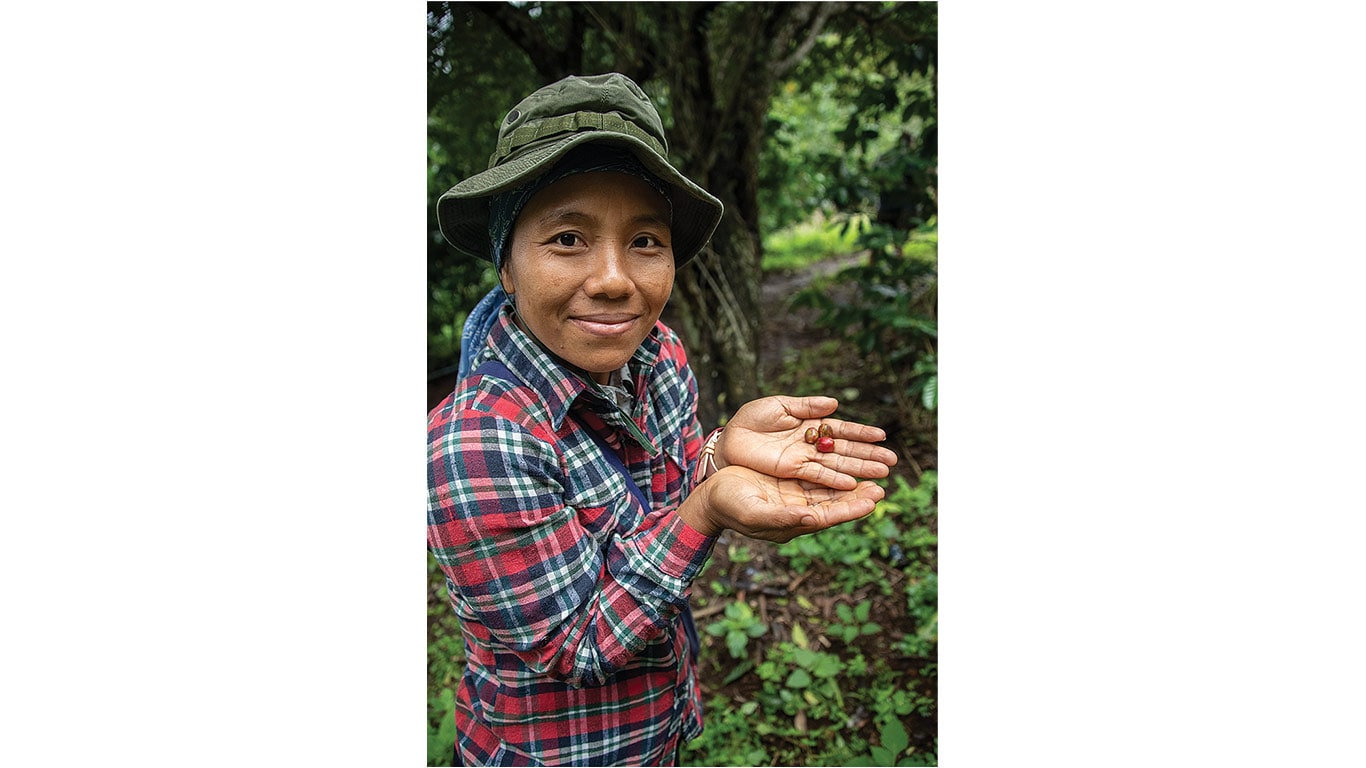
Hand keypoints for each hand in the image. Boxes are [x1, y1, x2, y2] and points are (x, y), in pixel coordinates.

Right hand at [682, 464, 885, 542]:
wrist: (712, 496)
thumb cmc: (730, 507)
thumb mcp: (755, 513)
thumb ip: (782, 518)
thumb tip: (811, 518)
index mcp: (794, 521)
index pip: (830, 516)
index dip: (851, 509)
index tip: (872, 501)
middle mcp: (799, 509)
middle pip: (836, 503)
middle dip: (859, 495)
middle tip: (882, 485)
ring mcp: (795, 495)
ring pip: (830, 488)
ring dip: (851, 481)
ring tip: (873, 473)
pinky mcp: (789, 481)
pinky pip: (816, 474)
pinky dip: (832, 469)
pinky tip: (845, 460)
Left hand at [716, 396, 897, 490]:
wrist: (728, 440)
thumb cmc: (750, 420)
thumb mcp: (777, 406)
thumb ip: (805, 406)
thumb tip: (834, 403)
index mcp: (811, 425)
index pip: (842, 429)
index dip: (862, 433)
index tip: (882, 436)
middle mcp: (812, 445)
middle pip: (845, 451)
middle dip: (868, 456)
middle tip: (891, 462)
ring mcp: (804, 460)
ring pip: (837, 467)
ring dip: (859, 472)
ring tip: (881, 476)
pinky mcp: (793, 472)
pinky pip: (818, 477)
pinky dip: (835, 482)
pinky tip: (853, 486)